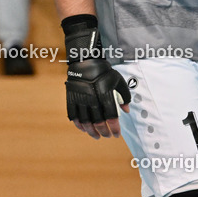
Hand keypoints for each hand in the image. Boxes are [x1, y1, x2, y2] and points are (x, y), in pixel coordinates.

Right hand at [64, 16, 130, 138]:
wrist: (85, 61)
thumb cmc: (104, 71)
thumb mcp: (118, 80)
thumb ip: (125, 96)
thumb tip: (126, 111)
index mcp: (104, 93)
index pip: (111, 116)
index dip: (114, 127)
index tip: (116, 134)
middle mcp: (92, 97)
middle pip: (98, 121)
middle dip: (104, 131)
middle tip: (107, 136)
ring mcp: (80, 98)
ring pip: (85, 121)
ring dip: (91, 131)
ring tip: (96, 136)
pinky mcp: (71, 98)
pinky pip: (73, 115)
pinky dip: (78, 124)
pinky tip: (83, 129)